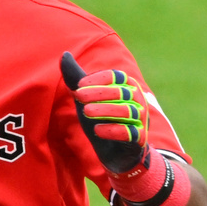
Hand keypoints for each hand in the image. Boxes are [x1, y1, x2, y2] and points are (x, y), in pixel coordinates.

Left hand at [60, 52, 149, 173]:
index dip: (97, 79)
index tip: (78, 85)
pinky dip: (114, 130)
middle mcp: (138, 100)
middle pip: (121, 92)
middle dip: (98, 93)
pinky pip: (130, 133)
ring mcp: (141, 120)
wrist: (116, 151)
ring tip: (86, 112)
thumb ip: (75, 77)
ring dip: (105, 110)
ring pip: (127, 111)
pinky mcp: (140, 139)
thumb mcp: (86, 98)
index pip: (116, 76)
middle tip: (78, 97)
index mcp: (127, 86)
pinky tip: (98, 130)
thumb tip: (64, 54)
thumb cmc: (101, 118)